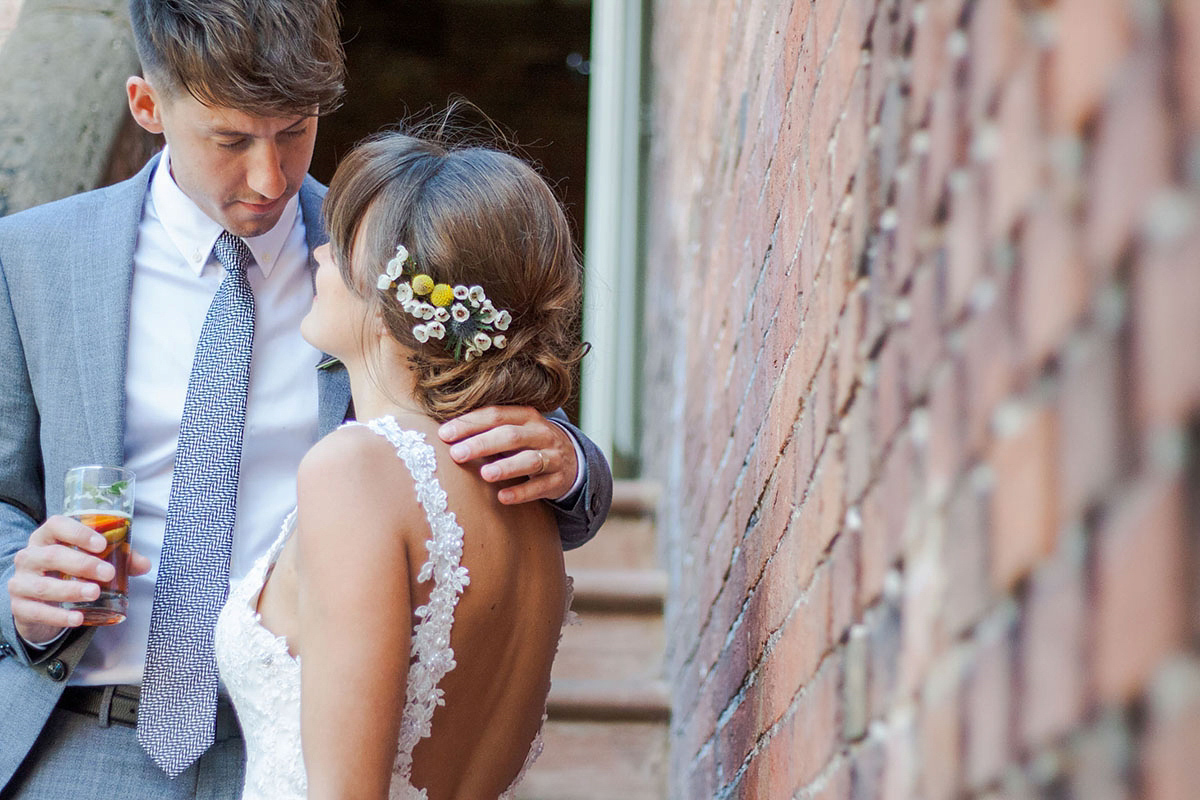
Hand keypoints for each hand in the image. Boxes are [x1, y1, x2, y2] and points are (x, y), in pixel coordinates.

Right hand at [7, 515, 150, 643]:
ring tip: (95, 593)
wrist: (38, 602)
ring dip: (71, 590)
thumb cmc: (67, 572)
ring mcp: (20, 582)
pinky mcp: (19, 607)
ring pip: (43, 585)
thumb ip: (119, 559)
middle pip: (52, 555)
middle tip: (108, 573)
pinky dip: (59, 616)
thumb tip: (144, 564)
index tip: (102, 544)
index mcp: (46, 537)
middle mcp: (29, 557)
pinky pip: (37, 612)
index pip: (56, 525)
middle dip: (83, 564)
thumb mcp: (90, 560)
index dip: (78, 532)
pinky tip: (77, 619)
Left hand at [438, 406, 578, 504]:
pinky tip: (503, 497)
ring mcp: (552, 457)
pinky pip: (540, 486)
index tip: (444, 434)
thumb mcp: (515, 430)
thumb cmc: (530, 443)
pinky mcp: (558, 480)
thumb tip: (444, 433)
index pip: (496, 415)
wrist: (573, 460)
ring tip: (485, 474)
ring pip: (530, 460)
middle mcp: (541, 433)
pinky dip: (521, 492)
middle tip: (457, 454)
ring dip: (506, 467)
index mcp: (526, 417)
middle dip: (482, 444)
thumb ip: (488, 430)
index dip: (470, 423)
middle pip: (511, 436)